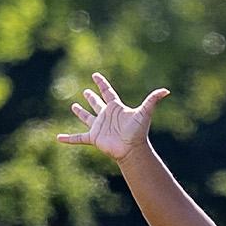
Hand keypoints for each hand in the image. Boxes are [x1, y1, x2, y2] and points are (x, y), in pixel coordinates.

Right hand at [55, 72, 169, 163]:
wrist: (132, 149)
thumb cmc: (138, 131)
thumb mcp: (144, 113)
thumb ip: (153, 100)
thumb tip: (166, 90)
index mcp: (116, 108)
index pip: (108, 92)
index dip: (102, 83)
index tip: (95, 75)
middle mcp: (107, 116)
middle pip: (97, 104)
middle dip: (92, 97)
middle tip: (86, 91)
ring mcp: (99, 127)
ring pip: (88, 118)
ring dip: (81, 113)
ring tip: (74, 106)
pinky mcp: (94, 138)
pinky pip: (78, 138)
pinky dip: (69, 139)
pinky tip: (58, 138)